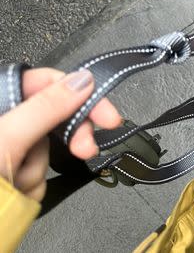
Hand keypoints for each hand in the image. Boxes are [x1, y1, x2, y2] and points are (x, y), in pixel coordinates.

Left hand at [0, 68, 121, 200]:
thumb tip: (81, 80)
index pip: (45, 82)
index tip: (107, 114)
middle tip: (86, 149)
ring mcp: (8, 148)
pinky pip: (38, 172)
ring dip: (37, 168)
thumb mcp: (6, 139)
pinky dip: (31, 184)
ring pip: (46, 148)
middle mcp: (3, 121)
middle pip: (52, 115)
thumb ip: (45, 107)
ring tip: (16, 181)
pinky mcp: (12, 173)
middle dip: (66, 138)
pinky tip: (15, 189)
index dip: (81, 94)